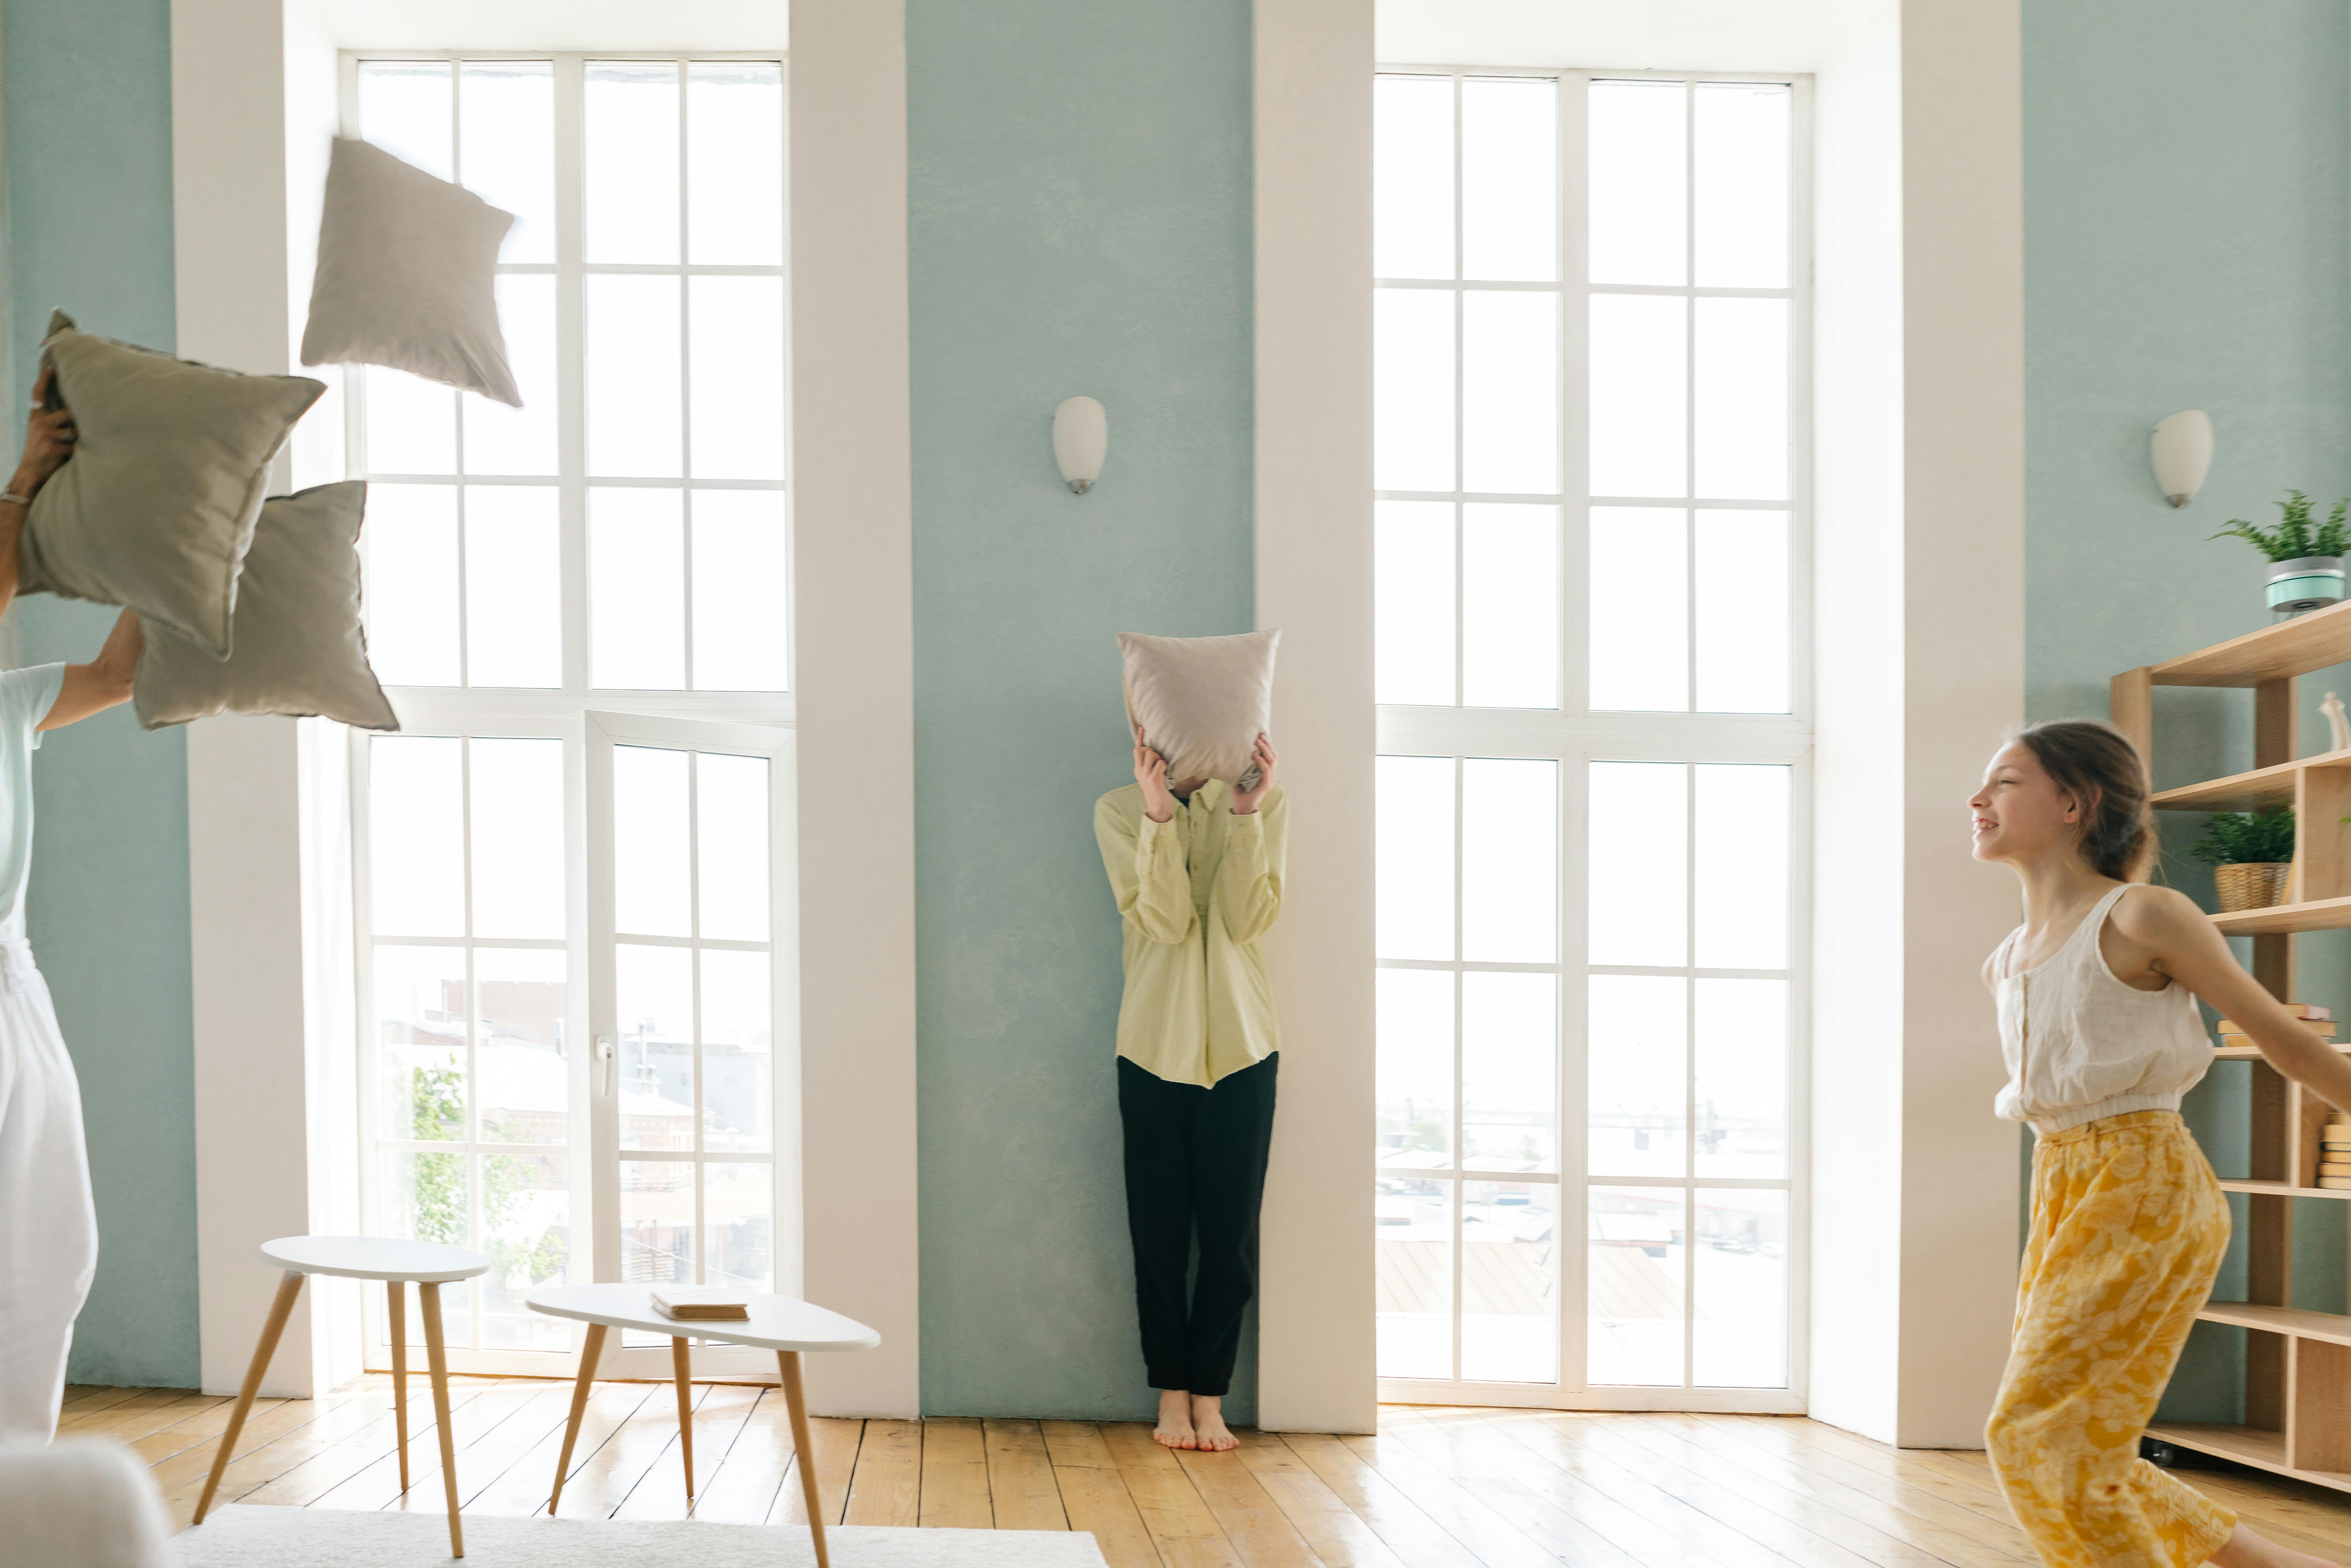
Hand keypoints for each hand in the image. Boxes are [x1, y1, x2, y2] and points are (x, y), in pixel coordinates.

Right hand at [11, 367, 75, 498]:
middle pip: (68, 414)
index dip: (45, 379)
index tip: (52, 367)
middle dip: (75, 425)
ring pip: (74, 430)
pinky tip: (65, 458)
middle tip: (69, 437)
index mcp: (35, 417)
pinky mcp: (52, 446)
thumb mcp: (43, 432)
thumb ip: (54, 421)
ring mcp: (45, 434)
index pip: (38, 394)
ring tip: (65, 448)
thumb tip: (75, 411)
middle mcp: (38, 422)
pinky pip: (75, 446)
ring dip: (76, 440)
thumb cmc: (42, 452)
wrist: (30, 473)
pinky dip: (75, 453)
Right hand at [1135, 731, 1176, 822]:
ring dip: (1160, 758)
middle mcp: (1139, 771)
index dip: (1139, 738)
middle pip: (1143, 749)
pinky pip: (1161, 764)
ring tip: (1163, 767)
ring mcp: (1145, 775)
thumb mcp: (1149, 777)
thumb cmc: (1157, 791)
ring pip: (1152, 754)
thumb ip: (1149, 766)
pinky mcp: (1154, 779)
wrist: (1157, 808)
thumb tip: (1155, 753)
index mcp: (1137, 770)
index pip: (1136, 750)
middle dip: (1153, 750)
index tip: (1142, 727)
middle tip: (1159, 759)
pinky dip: (1165, 766)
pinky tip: (1166, 773)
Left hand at [1230, 732, 1277, 813]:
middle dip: (1268, 744)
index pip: (1271, 756)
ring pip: (1272, 761)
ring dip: (1265, 750)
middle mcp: (1270, 775)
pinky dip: (1261, 761)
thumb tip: (1231, 753)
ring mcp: (1269, 780)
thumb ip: (1239, 766)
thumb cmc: (1240, 793)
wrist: (1241, 808)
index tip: (1262, 735)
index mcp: (1266, 773)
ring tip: (1258, 741)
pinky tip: (1254, 754)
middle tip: (1261, 734)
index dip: (1268, 746)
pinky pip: (1266, 770)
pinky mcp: (1266, 785)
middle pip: (1274, 756)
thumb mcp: (1239, 776)